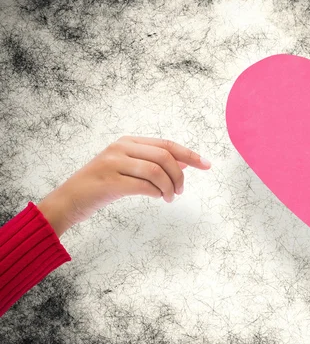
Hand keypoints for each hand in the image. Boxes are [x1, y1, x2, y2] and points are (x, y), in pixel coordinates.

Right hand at [38, 136, 210, 236]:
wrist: (67, 201)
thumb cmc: (101, 186)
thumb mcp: (128, 169)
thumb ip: (153, 163)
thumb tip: (185, 162)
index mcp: (128, 142)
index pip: (166, 144)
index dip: (190, 155)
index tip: (207, 165)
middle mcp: (120, 148)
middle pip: (164, 156)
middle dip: (180, 175)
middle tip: (181, 191)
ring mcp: (113, 163)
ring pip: (156, 171)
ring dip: (170, 187)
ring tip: (170, 198)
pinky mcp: (109, 182)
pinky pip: (144, 186)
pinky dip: (157, 193)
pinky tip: (158, 198)